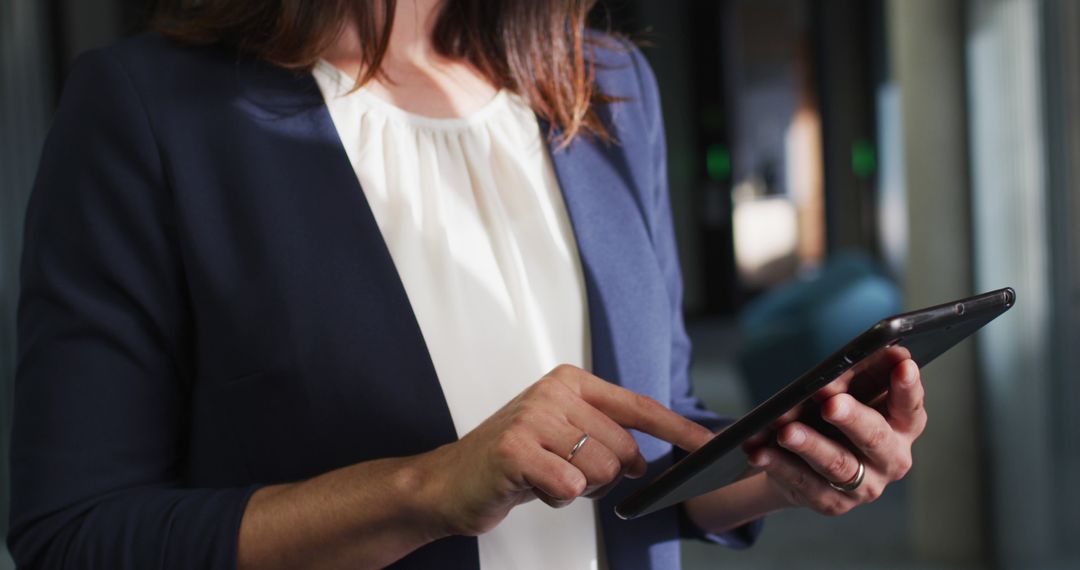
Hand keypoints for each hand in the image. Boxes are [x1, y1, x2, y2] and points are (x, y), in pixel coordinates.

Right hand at [414, 364, 712, 536]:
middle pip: (623, 450)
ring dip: (578, 488)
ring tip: (546, 477)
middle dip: (604, 476)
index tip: (710, 447)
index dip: (678, 430)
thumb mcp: (562, 435)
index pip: (639, 407)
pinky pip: (570, 487)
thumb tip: (649, 458)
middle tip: (566, 473)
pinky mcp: (516, 450)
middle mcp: (553, 392)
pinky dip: (557, 497)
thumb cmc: (512, 460)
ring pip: (601, 471)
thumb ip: (604, 434)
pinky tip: (532, 486)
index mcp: (569, 381)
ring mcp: (533, 418)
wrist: (450, 481)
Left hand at [747, 358, 926, 515]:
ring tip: (785, 431)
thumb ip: (855, 376)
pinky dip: (779, 464)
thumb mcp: (847, 393)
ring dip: (809, 445)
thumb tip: (851, 360)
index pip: (910, 406)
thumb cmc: (835, 416)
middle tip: (830, 402)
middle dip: (852, 418)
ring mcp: (864, 485)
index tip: (902, 365)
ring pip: (836, 464)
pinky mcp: (832, 502)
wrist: (809, 463)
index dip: (908, 387)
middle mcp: (891, 459)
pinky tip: (759, 451)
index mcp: (903, 426)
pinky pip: (803, 482)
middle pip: (875, 437)